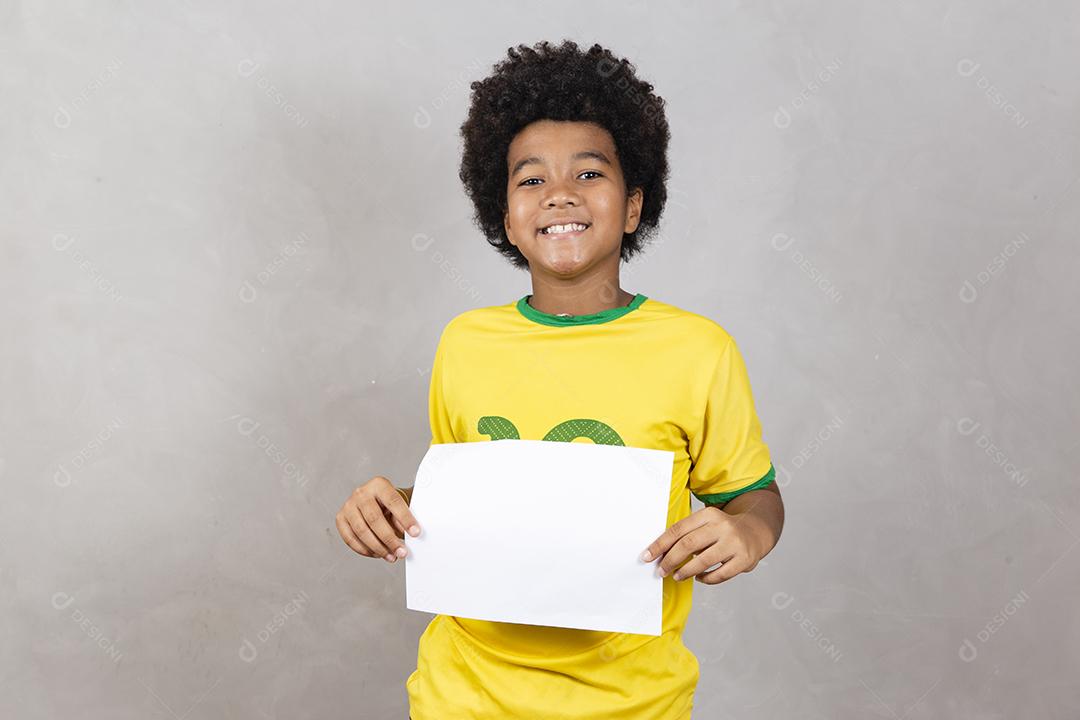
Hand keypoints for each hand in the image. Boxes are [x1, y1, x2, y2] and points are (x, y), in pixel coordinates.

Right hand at [336, 476, 420, 563]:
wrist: (375, 502)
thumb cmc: (390, 504)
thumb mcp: (402, 504)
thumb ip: (404, 516)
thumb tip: (410, 533)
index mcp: (379, 484)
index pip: (393, 501)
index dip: (405, 518)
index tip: (415, 533)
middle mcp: (361, 493)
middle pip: (374, 519)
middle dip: (390, 539)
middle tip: (402, 551)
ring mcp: (348, 505)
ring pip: (361, 531)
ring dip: (378, 548)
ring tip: (391, 556)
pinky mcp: (340, 519)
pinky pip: (350, 539)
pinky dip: (365, 550)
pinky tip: (377, 554)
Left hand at [640, 506, 767, 584]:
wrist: (757, 530)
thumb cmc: (723, 529)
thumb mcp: (707, 522)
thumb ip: (688, 533)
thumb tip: (660, 552)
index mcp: (709, 514)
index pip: (678, 529)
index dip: (660, 544)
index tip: (647, 556)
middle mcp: (722, 527)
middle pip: (688, 544)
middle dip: (670, 560)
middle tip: (661, 571)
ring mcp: (734, 543)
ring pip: (703, 561)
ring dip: (685, 571)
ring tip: (677, 576)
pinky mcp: (744, 559)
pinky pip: (720, 574)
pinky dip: (706, 579)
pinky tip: (699, 578)